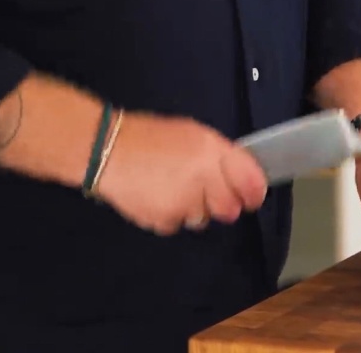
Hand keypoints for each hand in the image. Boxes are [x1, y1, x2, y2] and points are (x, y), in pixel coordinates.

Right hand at [96, 112, 267, 234]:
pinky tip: (159, 197)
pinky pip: (178, 224)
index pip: (250, 183)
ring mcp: (182, 204)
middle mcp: (202, 180)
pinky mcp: (163, 221)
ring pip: (203, 219)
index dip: (255, 193)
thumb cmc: (153, 137)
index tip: (252, 196)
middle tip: (207, 191)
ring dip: (196, 209)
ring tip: (175, 189)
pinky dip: (173, 216)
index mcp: (212, 153)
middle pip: (229, 209)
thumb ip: (222, 155)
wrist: (105, 151)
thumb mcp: (196, 135)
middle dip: (223, 203)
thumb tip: (243, 176)